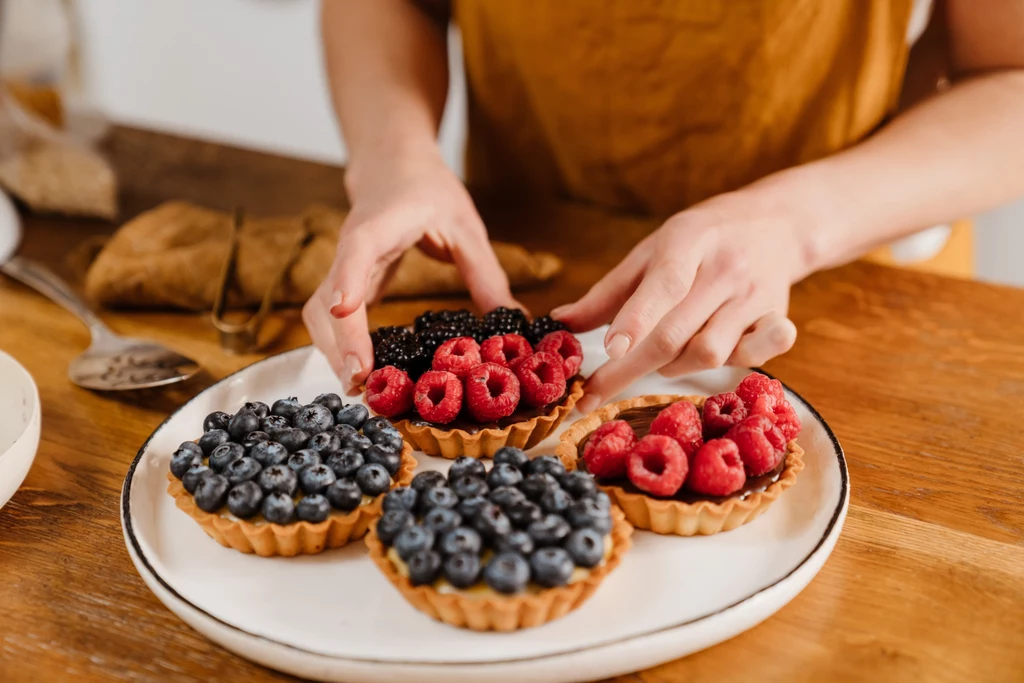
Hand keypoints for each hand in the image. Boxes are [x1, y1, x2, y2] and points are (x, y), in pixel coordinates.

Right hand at [303, 149, 517, 391]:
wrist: (392, 166)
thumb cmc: (428, 190)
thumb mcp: (465, 226)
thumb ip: (486, 274)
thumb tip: (517, 322)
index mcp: (381, 224)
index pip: (357, 249)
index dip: (348, 280)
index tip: (343, 311)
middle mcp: (351, 248)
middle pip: (326, 299)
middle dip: (339, 342)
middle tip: (363, 381)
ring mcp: (342, 267)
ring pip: (319, 314)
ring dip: (334, 353)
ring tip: (364, 388)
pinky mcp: (344, 283)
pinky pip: (331, 320)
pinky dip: (341, 348)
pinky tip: (364, 373)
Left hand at [553, 190, 808, 412]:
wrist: (776, 223)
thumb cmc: (700, 240)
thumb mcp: (651, 250)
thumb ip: (608, 291)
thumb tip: (560, 323)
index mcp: (688, 242)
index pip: (664, 285)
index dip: (636, 320)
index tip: (608, 350)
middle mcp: (725, 270)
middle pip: (677, 333)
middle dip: (630, 370)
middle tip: (594, 394)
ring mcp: (755, 296)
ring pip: (709, 353)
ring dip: (674, 368)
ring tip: (661, 358)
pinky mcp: (777, 318)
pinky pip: (755, 357)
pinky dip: (731, 366)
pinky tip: (714, 358)